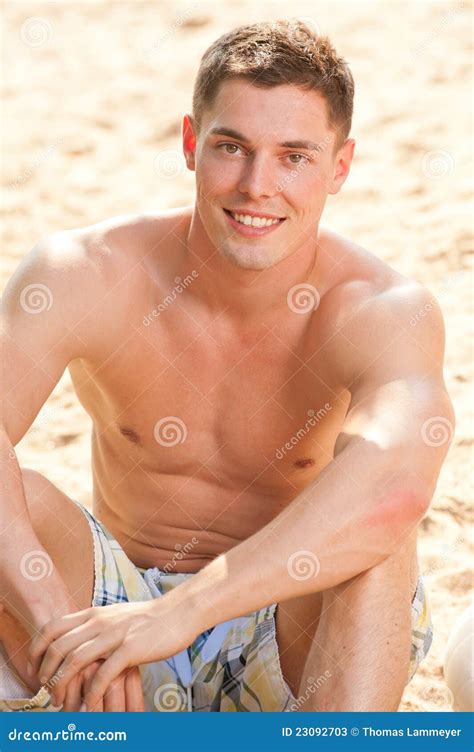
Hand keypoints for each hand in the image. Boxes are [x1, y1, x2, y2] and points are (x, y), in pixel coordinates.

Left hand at [28, 598, 194, 709]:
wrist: (179, 612)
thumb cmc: (149, 619)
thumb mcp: (115, 616)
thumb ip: (95, 627)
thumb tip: (76, 644)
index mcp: (94, 613)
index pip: (52, 628)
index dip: (36, 650)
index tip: (33, 669)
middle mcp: (99, 621)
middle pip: (59, 646)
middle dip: (46, 673)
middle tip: (46, 691)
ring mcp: (114, 634)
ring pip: (75, 660)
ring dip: (64, 685)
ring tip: (62, 702)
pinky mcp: (131, 649)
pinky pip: (103, 674)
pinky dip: (92, 692)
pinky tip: (91, 703)